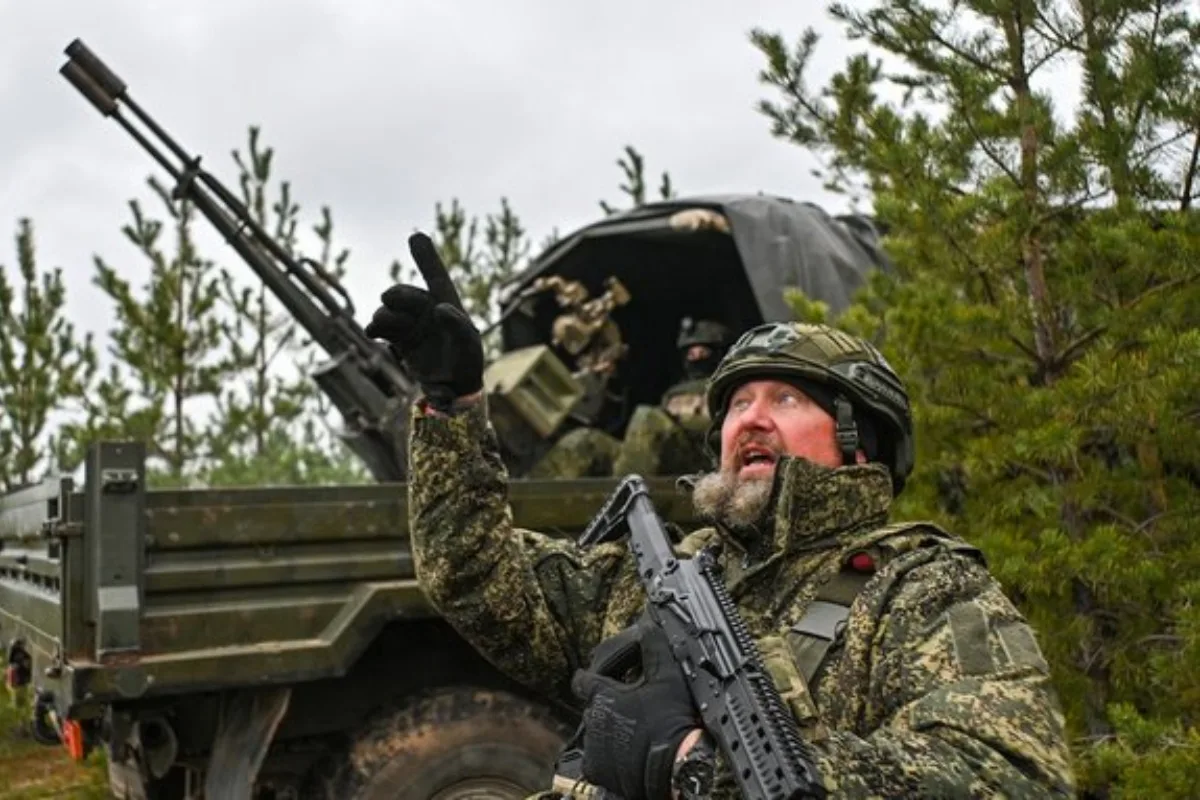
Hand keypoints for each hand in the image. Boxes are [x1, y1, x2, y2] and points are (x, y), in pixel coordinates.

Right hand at [364, 232, 483, 411]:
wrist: (456, 386)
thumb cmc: (468, 362)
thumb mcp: (469, 345)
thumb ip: (459, 326)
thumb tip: (440, 308)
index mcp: (448, 305)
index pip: (437, 278)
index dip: (427, 259)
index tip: (416, 237)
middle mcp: (428, 311)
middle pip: (407, 296)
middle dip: (398, 296)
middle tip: (388, 299)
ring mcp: (412, 325)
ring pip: (391, 313)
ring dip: (384, 316)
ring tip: (380, 325)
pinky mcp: (400, 340)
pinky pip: (383, 329)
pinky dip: (376, 328)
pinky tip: (372, 332)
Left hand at [571, 618, 697, 799]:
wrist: (676, 770)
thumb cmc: (671, 722)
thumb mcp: (668, 676)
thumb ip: (654, 647)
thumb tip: (648, 626)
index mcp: (602, 695)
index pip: (583, 679)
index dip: (593, 675)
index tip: (600, 675)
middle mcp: (592, 720)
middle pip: (593, 706)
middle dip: (608, 703)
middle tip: (632, 705)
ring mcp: (594, 747)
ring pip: (597, 731)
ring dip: (611, 727)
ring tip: (637, 729)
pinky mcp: (599, 770)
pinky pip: (601, 758)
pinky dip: (613, 753)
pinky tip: (632, 751)